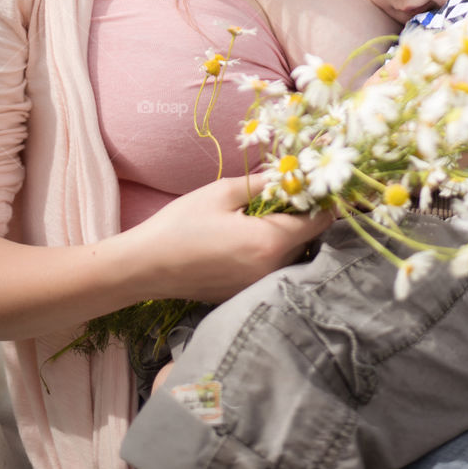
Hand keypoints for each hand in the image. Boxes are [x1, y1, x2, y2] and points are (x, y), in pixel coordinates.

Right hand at [113, 173, 332, 305]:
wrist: (146, 266)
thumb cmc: (182, 224)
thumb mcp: (223, 192)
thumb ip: (264, 184)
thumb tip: (292, 174)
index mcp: (270, 242)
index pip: (318, 222)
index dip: (322, 201)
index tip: (316, 185)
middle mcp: (271, 269)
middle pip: (308, 241)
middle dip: (305, 217)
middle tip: (291, 194)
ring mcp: (259, 286)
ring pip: (292, 257)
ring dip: (290, 236)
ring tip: (268, 215)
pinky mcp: (245, 294)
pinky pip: (273, 269)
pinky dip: (272, 253)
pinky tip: (250, 238)